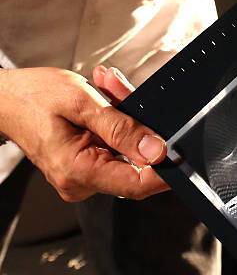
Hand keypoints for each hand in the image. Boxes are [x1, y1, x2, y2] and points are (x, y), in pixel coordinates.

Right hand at [0, 66, 168, 201]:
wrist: (3, 99)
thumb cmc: (32, 97)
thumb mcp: (83, 103)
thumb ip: (123, 128)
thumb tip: (157, 150)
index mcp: (78, 171)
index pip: (136, 184)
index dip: (164, 171)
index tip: (181, 152)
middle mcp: (81, 182)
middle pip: (134, 165)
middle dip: (140, 128)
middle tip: (122, 92)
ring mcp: (83, 177)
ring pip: (126, 154)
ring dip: (125, 121)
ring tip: (106, 90)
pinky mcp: (85, 167)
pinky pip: (114, 151)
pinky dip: (115, 126)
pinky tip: (104, 103)